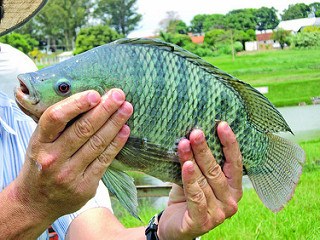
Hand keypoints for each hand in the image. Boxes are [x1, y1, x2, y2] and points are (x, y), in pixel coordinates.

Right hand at [12, 89, 132, 221]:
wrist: (35, 203)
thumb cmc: (41, 165)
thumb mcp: (41, 143)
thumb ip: (59, 125)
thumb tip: (89, 100)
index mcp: (39, 143)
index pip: (55, 118)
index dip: (76, 104)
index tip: (95, 94)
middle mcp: (52, 159)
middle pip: (83, 129)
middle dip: (104, 109)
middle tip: (119, 95)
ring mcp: (69, 174)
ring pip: (97, 143)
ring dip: (115, 123)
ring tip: (127, 108)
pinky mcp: (85, 186)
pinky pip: (104, 160)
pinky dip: (116, 143)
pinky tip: (125, 130)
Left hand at [158, 122, 242, 239]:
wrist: (174, 226)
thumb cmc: (187, 198)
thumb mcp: (196, 178)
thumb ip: (200, 163)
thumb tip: (193, 135)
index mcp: (233, 189)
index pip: (235, 163)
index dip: (229, 143)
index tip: (221, 125)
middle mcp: (230, 201)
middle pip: (217, 170)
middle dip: (205, 149)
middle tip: (195, 132)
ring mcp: (219, 213)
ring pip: (204, 181)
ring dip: (193, 159)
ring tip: (184, 143)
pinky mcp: (203, 222)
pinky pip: (196, 196)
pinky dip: (190, 180)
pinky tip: (186, 165)